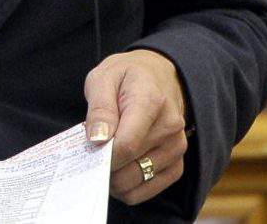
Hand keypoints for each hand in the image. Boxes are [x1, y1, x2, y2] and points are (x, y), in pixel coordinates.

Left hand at [82, 48, 189, 206]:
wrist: (156, 76)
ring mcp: (176, 148)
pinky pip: (147, 191)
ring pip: (136, 183)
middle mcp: (170, 127)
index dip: (102, 154)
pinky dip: (128, 187)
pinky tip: (119, 169)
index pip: (126, 145)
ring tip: (105, 158)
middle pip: (130, 168)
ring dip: (114, 179)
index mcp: (151, 101)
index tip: (88, 148)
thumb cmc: (126, 77)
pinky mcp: (177, 165)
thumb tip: (98, 140)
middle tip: (93, 152)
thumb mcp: (104, 78)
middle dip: (104, 167)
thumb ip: (100, 108)